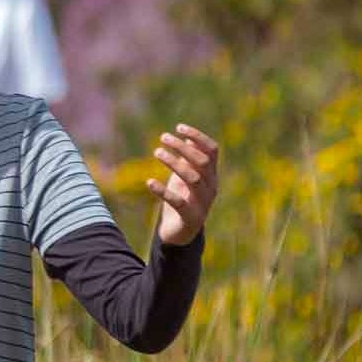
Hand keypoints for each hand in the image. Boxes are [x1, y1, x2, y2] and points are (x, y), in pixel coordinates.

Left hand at [147, 124, 221, 246]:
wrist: (181, 234)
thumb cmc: (183, 200)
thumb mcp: (185, 178)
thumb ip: (189, 160)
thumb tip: (188, 136)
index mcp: (211, 176)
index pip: (212, 151)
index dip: (198, 137)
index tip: (179, 127)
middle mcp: (210, 187)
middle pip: (202, 162)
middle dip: (183, 147)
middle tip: (162, 137)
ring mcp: (202, 203)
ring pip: (192, 178)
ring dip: (174, 163)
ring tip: (156, 152)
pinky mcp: (190, 217)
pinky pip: (178, 202)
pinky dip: (163, 191)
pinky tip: (149, 182)